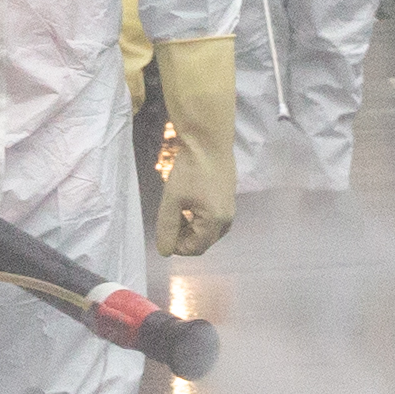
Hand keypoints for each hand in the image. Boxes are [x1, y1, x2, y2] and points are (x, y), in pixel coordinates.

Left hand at [152, 33, 238, 257]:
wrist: (209, 141)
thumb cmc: (190, 169)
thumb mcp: (172, 200)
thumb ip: (167, 228)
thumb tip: (165, 252)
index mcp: (216, 222)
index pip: (194, 249)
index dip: (176, 245)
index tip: (164, 228)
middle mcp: (227, 220)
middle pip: (202, 242)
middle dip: (183, 236)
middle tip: (169, 217)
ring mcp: (230, 210)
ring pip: (206, 231)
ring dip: (189, 227)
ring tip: (176, 208)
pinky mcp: (228, 200)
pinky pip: (212, 219)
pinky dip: (197, 217)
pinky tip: (187, 202)